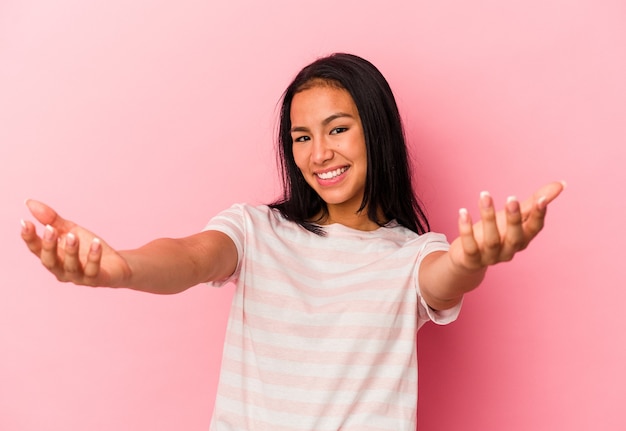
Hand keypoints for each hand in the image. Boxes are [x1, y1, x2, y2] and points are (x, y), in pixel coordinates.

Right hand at [21, 200, 130, 286]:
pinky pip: (93, 270)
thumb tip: (29, 202)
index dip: (29, 238)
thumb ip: (52, 219)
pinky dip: (94, 257)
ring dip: (71, 251)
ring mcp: (78, 277)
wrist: (115, 264)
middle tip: (50, 229)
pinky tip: (96, 243)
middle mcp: (62, 270)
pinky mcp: (96, 280)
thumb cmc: (88, 247)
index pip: (37, 249)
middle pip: (50, 261)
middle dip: (49, 246)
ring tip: (73, 235)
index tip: (25, 222)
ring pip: (71, 266)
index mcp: (53, 257)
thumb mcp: (70, 230)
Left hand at [448, 181, 564, 272]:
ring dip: (488, 217)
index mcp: (522, 239)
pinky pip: (469, 246)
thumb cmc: (495, 233)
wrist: (467, 259)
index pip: (534, 229)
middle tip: (512, 198)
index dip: (538, 216)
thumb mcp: (513, 217)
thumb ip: (532, 203)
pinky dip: (466, 229)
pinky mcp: (471, 260)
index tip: (541, 200)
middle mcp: (509, 250)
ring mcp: (490, 257)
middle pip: (515, 237)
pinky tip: (463, 212)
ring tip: (485, 195)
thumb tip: (560, 184)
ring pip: (491, 240)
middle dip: (514, 219)